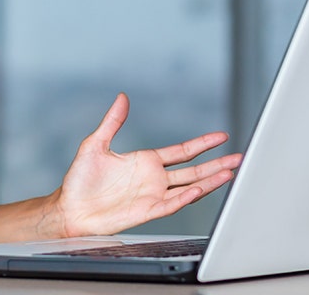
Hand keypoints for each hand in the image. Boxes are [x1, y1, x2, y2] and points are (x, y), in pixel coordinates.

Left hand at [53, 92, 241, 237]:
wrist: (70, 208)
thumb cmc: (80, 180)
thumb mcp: (96, 144)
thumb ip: (113, 122)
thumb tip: (121, 97)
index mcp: (146, 162)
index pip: (182, 151)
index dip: (202, 144)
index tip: (221, 137)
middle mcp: (154, 179)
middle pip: (193, 170)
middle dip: (216, 163)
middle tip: (238, 157)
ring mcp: (153, 195)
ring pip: (189, 187)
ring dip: (209, 180)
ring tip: (230, 172)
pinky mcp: (147, 211)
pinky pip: (172, 204)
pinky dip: (187, 197)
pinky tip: (200, 189)